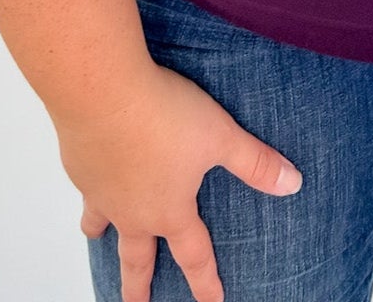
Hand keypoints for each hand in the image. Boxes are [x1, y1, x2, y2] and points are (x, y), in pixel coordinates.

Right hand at [55, 57, 303, 301]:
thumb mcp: (221, 134)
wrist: (101, 90)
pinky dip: (86, 186)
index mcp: (170, 209)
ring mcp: (101, 192)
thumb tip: (293, 183)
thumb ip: (255, 162)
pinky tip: (89, 171)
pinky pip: (83, 186)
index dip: (206, 283)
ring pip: (101, 224)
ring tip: (98, 239)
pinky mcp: (79, 165)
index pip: (193, 256)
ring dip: (101, 235)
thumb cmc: (163, 112)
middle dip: (138, 287)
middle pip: (136, 260)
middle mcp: (133, 211)